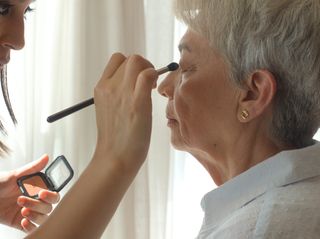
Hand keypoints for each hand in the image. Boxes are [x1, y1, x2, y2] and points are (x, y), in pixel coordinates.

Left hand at [0, 155, 59, 231]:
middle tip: (22, 200)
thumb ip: (32, 168)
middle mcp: (35, 200)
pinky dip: (31, 226)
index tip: (42, 193)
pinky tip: (23, 221)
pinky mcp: (21, 222)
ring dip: (35, 215)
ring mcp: (30, 211)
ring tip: (22, 210)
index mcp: (37, 188)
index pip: (53, 193)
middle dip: (38, 204)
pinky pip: (33, 228)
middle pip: (49, 206)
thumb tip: (46, 157)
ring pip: (43, 217)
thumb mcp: (14, 176)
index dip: (51, 195)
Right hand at [94, 53, 157, 169]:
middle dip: (143, 66)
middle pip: (130, 58)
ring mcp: (123, 93)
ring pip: (138, 61)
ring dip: (149, 70)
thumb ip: (116, 93)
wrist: (115, 157)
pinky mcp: (137, 103)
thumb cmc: (116, 137)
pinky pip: (148, 75)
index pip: (117, 59)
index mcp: (101, 88)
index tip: (136, 80)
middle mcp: (109, 87)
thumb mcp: (108, 109)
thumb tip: (134, 81)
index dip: (130, 65)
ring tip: (150, 89)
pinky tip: (153, 93)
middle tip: (148, 84)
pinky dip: (154, 78)